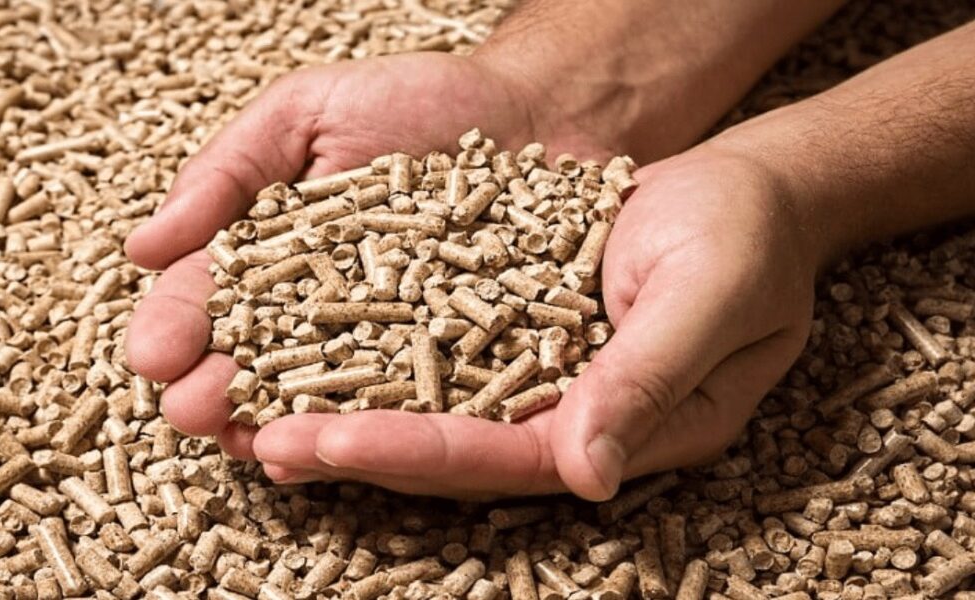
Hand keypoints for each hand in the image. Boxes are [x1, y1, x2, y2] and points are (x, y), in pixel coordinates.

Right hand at [124, 52, 609, 458]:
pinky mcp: (454, 369)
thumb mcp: (306, 113)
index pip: (210, 301)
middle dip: (216, 391)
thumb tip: (142, 248)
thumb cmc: (415, 103)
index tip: (152, 353)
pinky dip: (371, 432)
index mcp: (270, 260)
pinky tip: (336, 449)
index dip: (176, 328)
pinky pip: (408, 409)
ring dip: (280, 426)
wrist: (536, 112)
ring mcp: (386, 348)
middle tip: (192, 409)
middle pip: (255, 365)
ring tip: (252, 440)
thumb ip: (227, 172)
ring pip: (320, 401)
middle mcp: (318, 316)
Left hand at [249, 148, 819, 498]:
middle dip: (346, 445)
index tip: (321, 443)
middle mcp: (562, 422)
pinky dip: (363, 355)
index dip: (407, 453)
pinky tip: (300, 347)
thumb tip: (585, 475)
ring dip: (337, 408)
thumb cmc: (743, 238)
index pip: (495, 458)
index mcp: (615, 430)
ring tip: (251, 408)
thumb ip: (648, 380)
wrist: (744, 192)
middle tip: (252, 437)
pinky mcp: (506, 337)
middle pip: (440, 449)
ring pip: (420, 408)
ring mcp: (530, 382)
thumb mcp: (710, 296)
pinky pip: (425, 355)